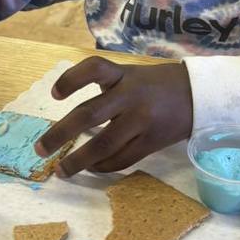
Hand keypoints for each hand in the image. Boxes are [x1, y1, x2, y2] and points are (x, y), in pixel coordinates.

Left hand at [36, 57, 193, 176]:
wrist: (198, 96)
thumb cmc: (157, 86)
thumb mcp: (132, 76)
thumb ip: (107, 89)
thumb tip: (73, 121)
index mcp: (123, 75)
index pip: (94, 68)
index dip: (71, 79)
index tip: (54, 95)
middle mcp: (130, 96)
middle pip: (89, 114)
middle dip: (60, 133)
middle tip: (40, 148)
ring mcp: (141, 121)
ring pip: (103, 144)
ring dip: (78, 160)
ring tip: (61, 170)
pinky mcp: (151, 142)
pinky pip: (122, 159)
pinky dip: (103, 166)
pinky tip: (91, 168)